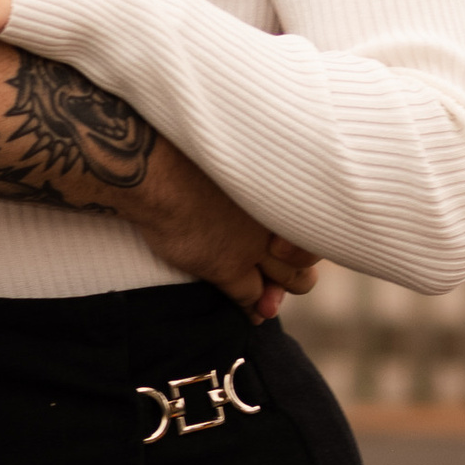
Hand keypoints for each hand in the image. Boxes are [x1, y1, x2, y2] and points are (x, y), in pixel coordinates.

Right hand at [132, 142, 321, 321]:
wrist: (154, 167)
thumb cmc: (184, 150)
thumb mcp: (233, 155)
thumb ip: (254, 177)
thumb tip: (263, 186)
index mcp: (282, 183)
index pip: (311, 222)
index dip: (301, 239)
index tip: (284, 245)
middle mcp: (276, 215)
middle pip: (305, 254)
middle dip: (295, 269)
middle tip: (278, 274)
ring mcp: (255, 243)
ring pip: (288, 280)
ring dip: (278, 291)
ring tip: (270, 299)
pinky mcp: (229, 266)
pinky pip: (251, 296)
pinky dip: (252, 308)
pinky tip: (252, 313)